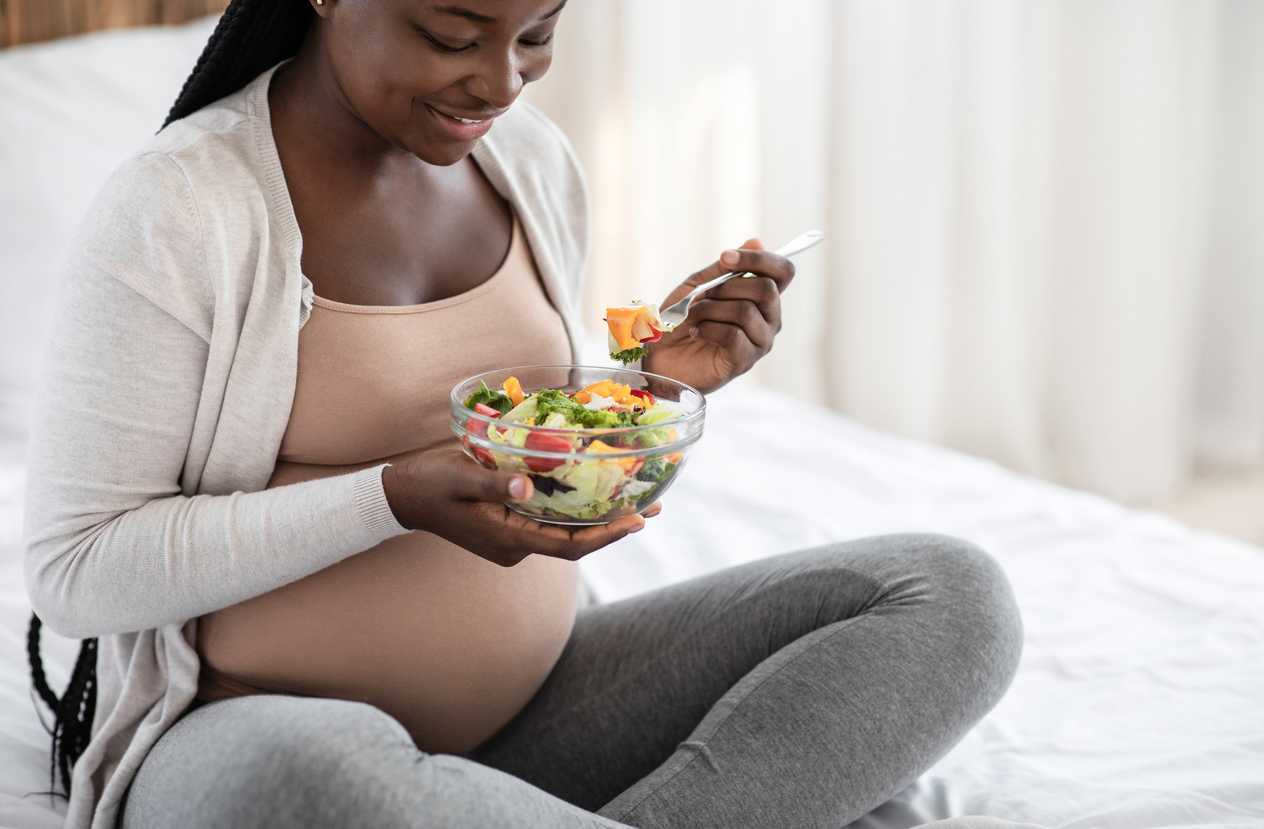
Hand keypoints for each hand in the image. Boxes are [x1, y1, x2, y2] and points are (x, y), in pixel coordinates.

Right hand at [381, 444, 660, 566]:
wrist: (401, 496)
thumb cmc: (429, 483)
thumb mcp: (460, 475)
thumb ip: (494, 479)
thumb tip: (528, 486)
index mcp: (508, 538)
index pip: (569, 544)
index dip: (607, 534)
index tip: (638, 519)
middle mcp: (515, 547)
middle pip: (575, 541)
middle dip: (614, 523)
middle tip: (653, 504)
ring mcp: (513, 541)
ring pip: (565, 532)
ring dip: (600, 517)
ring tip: (636, 496)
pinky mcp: (510, 529)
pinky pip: (551, 524)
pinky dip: (577, 510)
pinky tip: (596, 491)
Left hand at [643, 238, 794, 393]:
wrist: (660, 356)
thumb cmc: (681, 320)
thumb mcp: (698, 285)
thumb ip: (725, 267)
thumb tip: (756, 241)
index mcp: (762, 297)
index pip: (783, 271)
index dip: (759, 259)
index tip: (725, 257)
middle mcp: (769, 319)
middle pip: (767, 289)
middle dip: (727, 286)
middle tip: (702, 296)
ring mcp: (760, 342)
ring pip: (745, 311)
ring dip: (710, 309)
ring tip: (692, 316)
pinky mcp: (745, 361)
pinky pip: (734, 334)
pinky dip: (708, 328)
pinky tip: (695, 331)